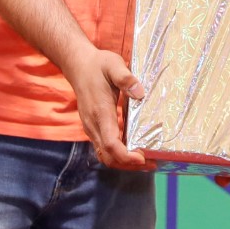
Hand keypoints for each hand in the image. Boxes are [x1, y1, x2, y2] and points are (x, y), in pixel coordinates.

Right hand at [70, 47, 153, 170]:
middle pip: (108, 156)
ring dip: (123, 161)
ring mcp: (92, 128)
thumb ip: (126, 78)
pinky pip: (104, 148)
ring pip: (105, 155)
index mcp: (100, 112)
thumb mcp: (113, 65)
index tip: (142, 158)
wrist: (78, 65)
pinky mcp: (93, 127)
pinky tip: (133, 149)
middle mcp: (93, 124)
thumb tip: (140, 93)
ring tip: (146, 160)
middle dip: (128, 164)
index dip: (126, 155)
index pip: (111, 143)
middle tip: (151, 163)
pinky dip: (118, 154)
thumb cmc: (98, 65)